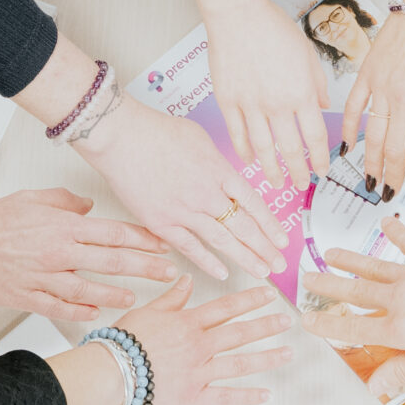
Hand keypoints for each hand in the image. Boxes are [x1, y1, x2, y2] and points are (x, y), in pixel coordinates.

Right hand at [0, 189, 176, 322]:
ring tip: (134, 298)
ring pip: (89, 289)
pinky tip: (94, 314)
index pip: (113, 233)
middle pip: (111, 262)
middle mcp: (57, 253)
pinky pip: (58, 308)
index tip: (163, 244)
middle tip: (167, 273)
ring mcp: (43, 277)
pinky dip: (78, 312)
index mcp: (62, 227)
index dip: (143, 240)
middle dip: (145, 267)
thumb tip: (88, 206)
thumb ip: (65, 201)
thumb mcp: (32, 198)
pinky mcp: (26, 297)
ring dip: (115, 294)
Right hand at [74, 94, 286, 281]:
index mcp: (219, 171)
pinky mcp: (161, 222)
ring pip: (223, 240)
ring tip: (262, 272)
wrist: (121, 137)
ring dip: (245, 258)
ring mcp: (185, 211)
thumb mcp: (200, 138)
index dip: (271, 225)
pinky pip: (190, 247)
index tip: (282, 239)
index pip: (254, 204)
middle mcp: (207, 194)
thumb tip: (225, 175)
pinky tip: (222, 273)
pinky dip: (207, 262)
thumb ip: (216, 162)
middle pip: (244, 226)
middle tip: (280, 264)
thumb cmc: (155, 131)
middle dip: (266, 248)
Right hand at [112, 277, 295, 404]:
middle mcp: (199, 346)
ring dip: (267, 357)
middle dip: (266, 325)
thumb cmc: (123, 342)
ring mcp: (199, 372)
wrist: (110, 373)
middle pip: (240, 333)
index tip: (269, 294)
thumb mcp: (147, 311)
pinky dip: (247, 397)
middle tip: (287, 320)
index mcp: (188, 323)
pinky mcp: (195, 398)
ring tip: (288, 353)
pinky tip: (267, 394)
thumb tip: (188, 279)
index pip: (226, 307)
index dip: (250, 299)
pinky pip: (226, 397)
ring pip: (240, 363)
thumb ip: (172, 297)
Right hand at [205, 0, 329, 191]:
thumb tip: (322, 106)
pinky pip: (237, 133)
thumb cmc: (274, 28)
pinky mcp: (228, 101)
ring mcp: (250, 105)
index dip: (319, 158)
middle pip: (290, 149)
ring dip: (271, 169)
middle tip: (301, 186)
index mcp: (302, 93)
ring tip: (276, 182)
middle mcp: (278, 104)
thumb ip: (317, 84)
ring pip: (263, 148)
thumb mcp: (308, 54)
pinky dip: (243, 150)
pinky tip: (249, 160)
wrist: (238, 14)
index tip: (322, 171)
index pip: (315, 137)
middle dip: (298, 172)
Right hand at [296, 217, 404, 400]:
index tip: (308, 322)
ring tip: (330, 254)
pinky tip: (386, 224)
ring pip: (373, 266)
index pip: (353, 330)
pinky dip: (396, 234)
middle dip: (328, 287)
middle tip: (308, 281)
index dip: (327, 327)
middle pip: (354, 293)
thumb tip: (377, 385)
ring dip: (349, 260)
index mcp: (400, 328)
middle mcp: (400, 298)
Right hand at [341, 5, 404, 194]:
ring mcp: (382, 88)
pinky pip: (353, 108)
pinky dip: (347, 129)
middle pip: (394, 150)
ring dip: (370, 162)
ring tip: (370, 180)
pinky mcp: (367, 75)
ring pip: (372, 136)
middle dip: (391, 175)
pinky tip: (346, 147)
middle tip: (388, 192)